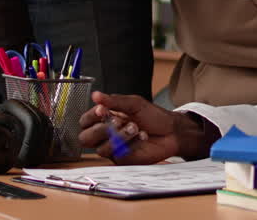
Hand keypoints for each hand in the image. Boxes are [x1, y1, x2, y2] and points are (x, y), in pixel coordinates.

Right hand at [77, 91, 215, 163]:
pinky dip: (130, 144)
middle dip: (100, 130)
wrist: (171, 131)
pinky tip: (142, 136)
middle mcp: (106, 135)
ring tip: (135, 127)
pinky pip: (117, 155)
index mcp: (105, 119)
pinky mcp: (123, 160)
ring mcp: (113, 149)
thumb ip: (114, 101)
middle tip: (117, 121)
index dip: (91, 117)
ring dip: (118, 136)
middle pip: (85, 139)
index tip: (102, 110)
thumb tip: (96, 95)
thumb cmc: (153, 116)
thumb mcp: (134, 103)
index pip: (85, 121)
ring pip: (101, 149)